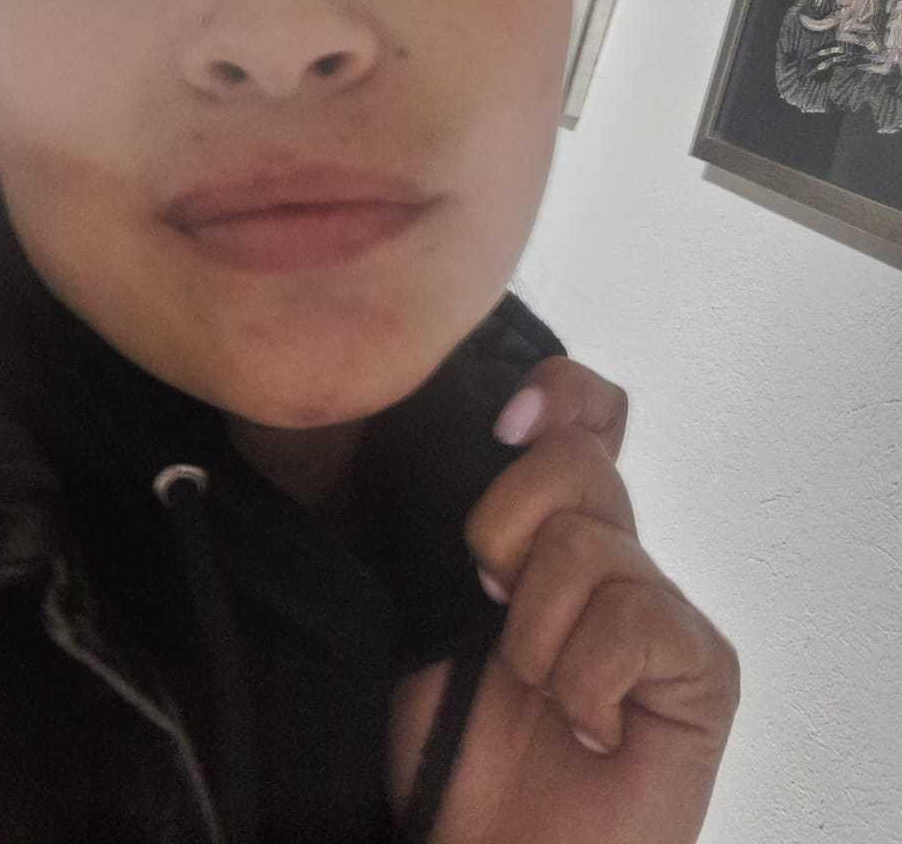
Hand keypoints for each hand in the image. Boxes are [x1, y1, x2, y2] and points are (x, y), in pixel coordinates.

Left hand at [389, 357, 739, 843]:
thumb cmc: (456, 743)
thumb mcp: (432, 609)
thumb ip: (463, 525)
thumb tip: (484, 433)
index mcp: (555, 529)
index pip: (588, 409)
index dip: (557, 396)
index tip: (503, 428)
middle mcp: (617, 552)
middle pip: (576, 458)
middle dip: (503, 533)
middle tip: (489, 609)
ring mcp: (664, 607)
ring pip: (588, 542)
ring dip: (532, 637)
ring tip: (539, 694)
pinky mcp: (705, 665)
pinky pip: (633, 619)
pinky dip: (584, 686)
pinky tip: (591, 729)